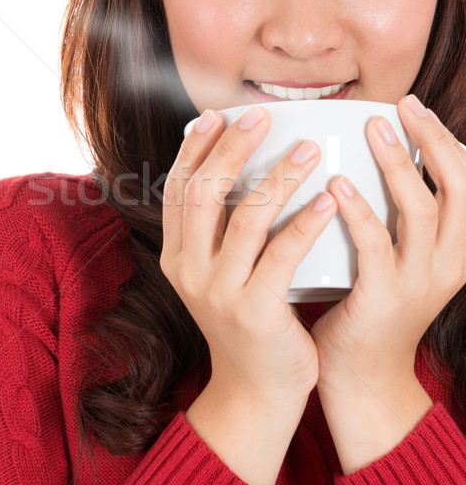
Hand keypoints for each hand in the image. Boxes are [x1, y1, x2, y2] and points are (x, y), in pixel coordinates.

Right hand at [161, 106, 337, 407]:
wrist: (254, 389)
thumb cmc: (246, 320)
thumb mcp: (218, 274)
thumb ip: (221, 232)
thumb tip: (242, 173)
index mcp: (176, 256)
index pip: (176, 190)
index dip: (194, 149)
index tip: (215, 116)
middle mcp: (188, 270)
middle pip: (203, 194)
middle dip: (230, 148)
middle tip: (261, 116)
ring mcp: (217, 292)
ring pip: (245, 218)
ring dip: (278, 177)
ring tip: (309, 148)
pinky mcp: (254, 311)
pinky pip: (281, 255)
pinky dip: (305, 223)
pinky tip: (327, 200)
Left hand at [312, 94, 465, 393]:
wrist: (362, 371)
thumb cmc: (369, 304)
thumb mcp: (397, 257)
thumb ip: (393, 219)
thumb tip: (366, 166)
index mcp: (457, 248)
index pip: (465, 185)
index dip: (446, 142)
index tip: (415, 108)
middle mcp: (450, 261)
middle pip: (458, 188)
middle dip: (433, 141)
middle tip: (402, 106)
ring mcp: (421, 280)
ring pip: (421, 209)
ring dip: (398, 164)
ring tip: (373, 129)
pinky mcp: (386, 296)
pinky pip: (376, 245)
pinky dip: (359, 212)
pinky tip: (337, 185)